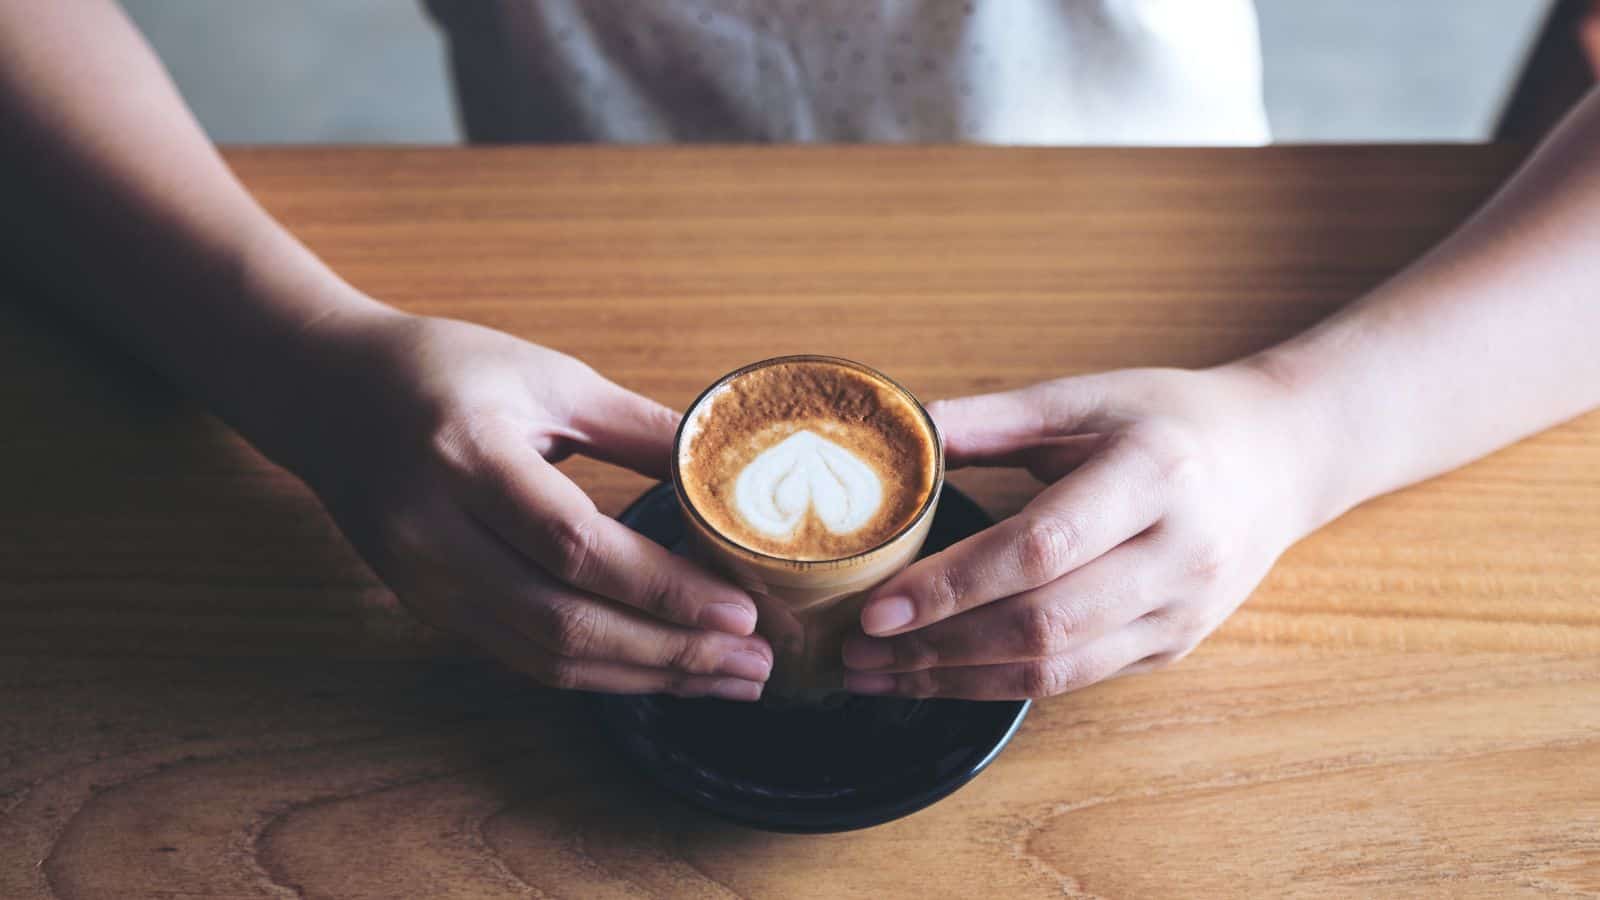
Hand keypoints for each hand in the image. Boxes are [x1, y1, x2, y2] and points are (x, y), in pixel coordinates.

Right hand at [265, 308, 771, 699]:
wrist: (324, 394)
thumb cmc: (440, 370)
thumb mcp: (546, 376)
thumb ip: (639, 427)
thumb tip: (729, 469)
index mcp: (466, 456)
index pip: (574, 545)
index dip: (662, 588)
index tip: (741, 609)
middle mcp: (433, 532)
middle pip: (563, 620)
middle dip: (672, 652)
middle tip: (756, 661)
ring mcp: (424, 582)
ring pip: (545, 656)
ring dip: (646, 675)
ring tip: (728, 677)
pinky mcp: (428, 608)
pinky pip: (523, 658)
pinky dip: (601, 671)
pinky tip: (662, 669)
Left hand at [841, 364, 1320, 699]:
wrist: (1279, 460)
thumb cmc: (1170, 419)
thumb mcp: (1087, 396)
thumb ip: (990, 417)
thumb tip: (897, 428)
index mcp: (1154, 474)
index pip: (1041, 547)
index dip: (953, 585)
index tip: (877, 607)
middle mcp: (1178, 553)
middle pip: (1043, 622)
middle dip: (938, 647)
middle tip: (857, 652)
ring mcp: (1181, 610)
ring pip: (1056, 668)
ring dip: (956, 680)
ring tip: (880, 675)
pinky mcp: (1173, 646)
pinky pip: (1076, 681)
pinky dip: (998, 686)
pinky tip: (940, 677)